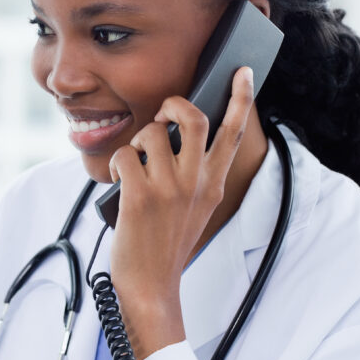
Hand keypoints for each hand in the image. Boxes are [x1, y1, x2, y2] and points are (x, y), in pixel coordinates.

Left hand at [108, 67, 254, 359]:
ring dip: (137, 141)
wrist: (151, 286)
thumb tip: (177, 131)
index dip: (240, 99)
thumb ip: (196, 173)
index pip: (233, 133)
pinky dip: (117, 162)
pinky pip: (125, 154)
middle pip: (193, 118)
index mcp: (214, 184)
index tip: (243, 73)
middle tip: (163, 112)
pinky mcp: (140, 196)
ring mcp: (169, 188)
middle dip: (173, 104)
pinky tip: (119, 178)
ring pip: (151, 132)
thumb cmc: (167, 243)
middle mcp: (196, 182)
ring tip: (134, 162)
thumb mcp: (196, 208)